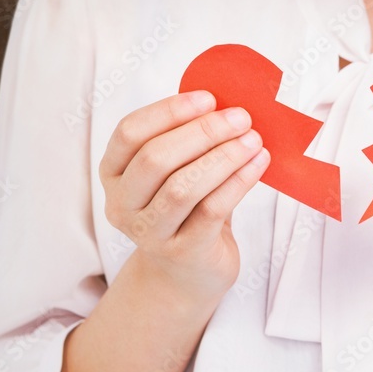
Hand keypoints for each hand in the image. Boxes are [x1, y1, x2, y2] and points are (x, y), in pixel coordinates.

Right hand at [99, 91, 270, 303]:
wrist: (188, 273)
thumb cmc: (187, 211)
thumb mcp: (177, 172)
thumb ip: (189, 141)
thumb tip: (225, 104)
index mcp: (113, 173)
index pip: (130, 133)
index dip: (169, 111)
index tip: (209, 98)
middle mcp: (122, 204)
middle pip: (155, 158)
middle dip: (203, 132)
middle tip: (241, 118)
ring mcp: (149, 233)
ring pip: (183, 186)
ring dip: (224, 157)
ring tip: (254, 140)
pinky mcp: (182, 252)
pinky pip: (212, 209)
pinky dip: (238, 182)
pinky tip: (258, 165)